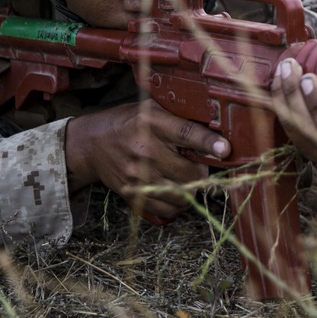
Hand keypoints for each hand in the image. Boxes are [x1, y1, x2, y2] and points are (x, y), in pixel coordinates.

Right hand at [64, 99, 229, 218]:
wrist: (91, 144)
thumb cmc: (127, 123)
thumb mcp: (150, 109)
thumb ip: (178, 117)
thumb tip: (214, 126)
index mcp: (152, 124)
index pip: (185, 134)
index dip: (207, 143)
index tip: (225, 149)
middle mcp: (145, 150)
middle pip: (188, 171)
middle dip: (201, 170)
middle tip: (200, 165)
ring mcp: (138, 175)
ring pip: (180, 194)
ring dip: (192, 189)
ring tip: (189, 179)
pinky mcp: (132, 193)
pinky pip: (166, 209)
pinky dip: (177, 204)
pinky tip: (177, 192)